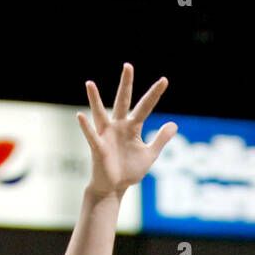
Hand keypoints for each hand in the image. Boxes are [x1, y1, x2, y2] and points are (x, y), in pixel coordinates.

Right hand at [77, 63, 176, 198]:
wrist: (114, 188)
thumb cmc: (129, 170)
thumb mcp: (149, 155)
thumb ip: (161, 140)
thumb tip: (174, 124)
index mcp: (132, 127)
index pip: (145, 107)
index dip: (154, 94)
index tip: (164, 80)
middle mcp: (118, 126)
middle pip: (122, 101)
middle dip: (126, 84)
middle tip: (128, 66)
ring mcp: (107, 135)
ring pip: (100, 113)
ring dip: (94, 99)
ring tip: (90, 84)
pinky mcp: (98, 147)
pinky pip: (91, 135)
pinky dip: (86, 126)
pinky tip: (80, 115)